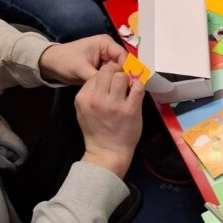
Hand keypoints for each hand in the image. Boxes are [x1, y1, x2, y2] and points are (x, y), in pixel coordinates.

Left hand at [39, 35, 125, 84]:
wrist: (50, 64)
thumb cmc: (64, 60)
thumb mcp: (81, 68)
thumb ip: (97, 77)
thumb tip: (112, 86)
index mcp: (105, 43)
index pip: (124, 56)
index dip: (127, 69)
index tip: (129, 83)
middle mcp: (108, 50)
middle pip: (123, 64)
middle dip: (123, 77)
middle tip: (125, 91)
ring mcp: (105, 60)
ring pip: (118, 72)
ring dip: (117, 81)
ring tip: (119, 93)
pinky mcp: (102, 69)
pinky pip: (111, 77)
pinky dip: (111, 84)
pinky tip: (112, 92)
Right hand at [76, 62, 143, 178]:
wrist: (107, 152)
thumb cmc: (97, 131)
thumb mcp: (83, 110)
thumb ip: (90, 93)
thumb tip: (104, 77)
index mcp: (83, 98)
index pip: (95, 74)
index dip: (107, 72)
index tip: (113, 76)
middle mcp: (97, 99)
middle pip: (108, 70)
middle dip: (117, 70)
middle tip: (123, 76)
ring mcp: (114, 105)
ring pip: (122, 76)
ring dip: (128, 78)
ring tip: (129, 85)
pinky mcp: (130, 110)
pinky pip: (138, 88)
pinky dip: (140, 85)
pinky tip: (137, 90)